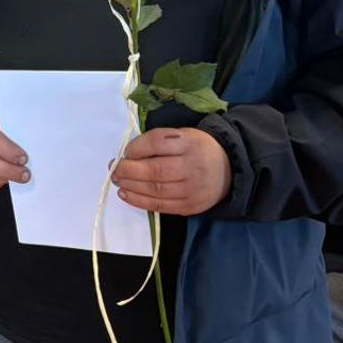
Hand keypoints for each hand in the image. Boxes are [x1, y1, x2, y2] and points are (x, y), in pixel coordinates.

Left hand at [113, 127, 229, 215]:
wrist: (228, 170)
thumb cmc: (196, 149)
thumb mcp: (182, 136)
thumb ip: (157, 142)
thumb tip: (127, 155)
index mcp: (189, 143)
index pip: (157, 143)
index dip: (136, 147)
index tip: (125, 151)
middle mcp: (191, 167)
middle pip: (154, 170)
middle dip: (128, 170)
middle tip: (115, 168)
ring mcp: (191, 189)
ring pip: (155, 189)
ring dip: (130, 186)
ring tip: (117, 180)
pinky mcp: (189, 207)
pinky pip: (159, 206)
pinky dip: (138, 201)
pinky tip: (126, 194)